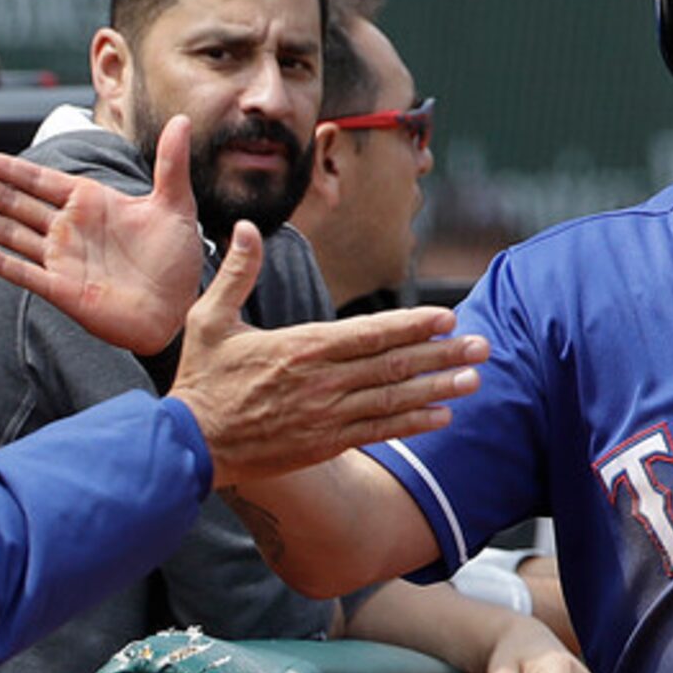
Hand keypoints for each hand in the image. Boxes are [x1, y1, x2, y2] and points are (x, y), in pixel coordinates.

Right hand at [0, 116, 206, 354]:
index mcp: (90, 202)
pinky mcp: (64, 291)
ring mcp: (63, 260)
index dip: (10, 169)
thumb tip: (184, 119)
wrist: (181, 310)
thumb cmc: (177, 260)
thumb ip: (171, 163)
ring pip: (13, 235)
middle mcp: (70, 229)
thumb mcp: (176, 205)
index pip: (41, 180)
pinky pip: (26, 273)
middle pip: (15, 203)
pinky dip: (1, 262)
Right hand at [169, 220, 486, 486]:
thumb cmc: (202, 379)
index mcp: (300, 347)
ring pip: (393, 399)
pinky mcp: (325, 443)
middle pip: (392, 365)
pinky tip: (442, 416)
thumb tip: (243, 227)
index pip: (368, 333)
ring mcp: (326, 415)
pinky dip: (412, 423)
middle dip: (441, 354)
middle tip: (481, 345)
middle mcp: (321, 382)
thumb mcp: (209, 318)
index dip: (412, 325)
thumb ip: (235, 273)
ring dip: (437, 388)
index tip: (447, 316)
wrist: (192, 444)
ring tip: (474, 379)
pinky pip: (378, 431)